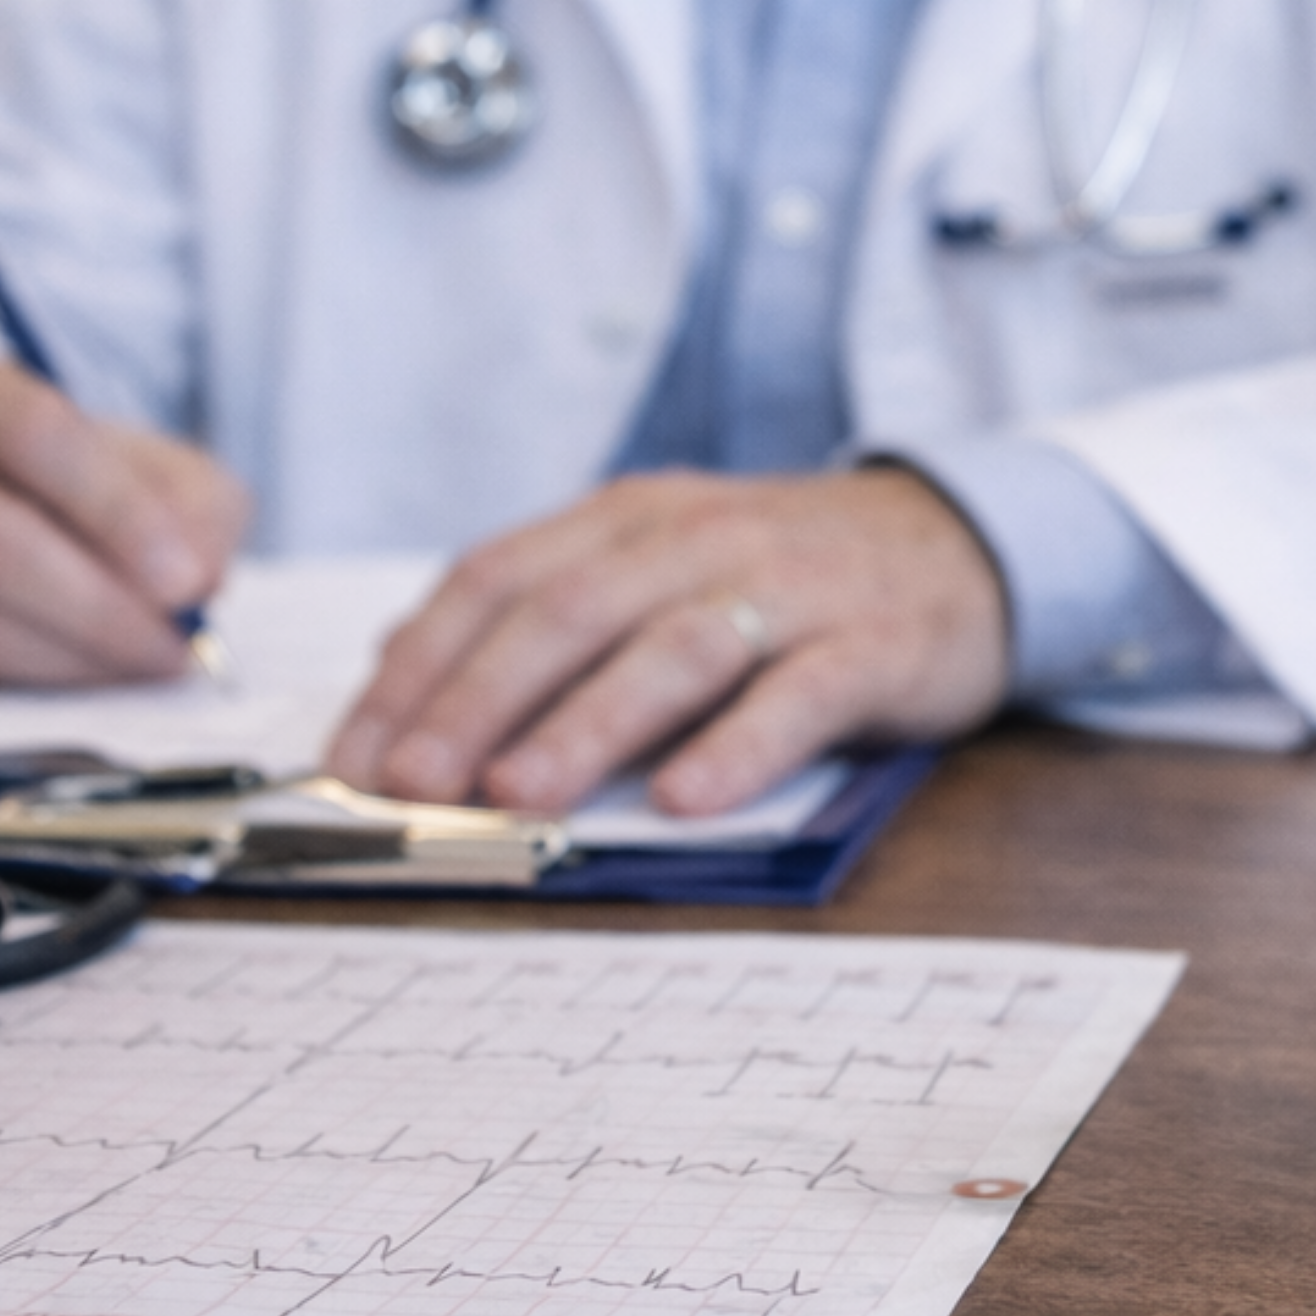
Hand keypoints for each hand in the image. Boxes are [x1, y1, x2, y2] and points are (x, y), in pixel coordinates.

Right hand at [0, 357, 250, 684]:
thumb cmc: (73, 484)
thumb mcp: (148, 465)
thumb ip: (192, 505)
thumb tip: (200, 577)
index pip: (33, 435)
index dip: (114, 510)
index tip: (184, 578)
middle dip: (98, 608)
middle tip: (174, 645)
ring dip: (66, 659)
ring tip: (140, 666)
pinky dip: (19, 687)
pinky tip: (77, 678)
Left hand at [323, 467, 1011, 817]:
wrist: (958, 543)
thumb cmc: (784, 576)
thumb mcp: (663, 561)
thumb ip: (551, 605)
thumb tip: (399, 668)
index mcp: (633, 515)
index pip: (500, 574)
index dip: (421, 664)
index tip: (356, 753)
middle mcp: (702, 537)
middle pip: (571, 608)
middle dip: (479, 697)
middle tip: (413, 782)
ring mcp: (791, 588)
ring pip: (674, 647)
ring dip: (588, 723)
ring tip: (521, 793)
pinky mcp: (872, 644)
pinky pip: (799, 694)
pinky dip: (739, 746)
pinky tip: (687, 799)